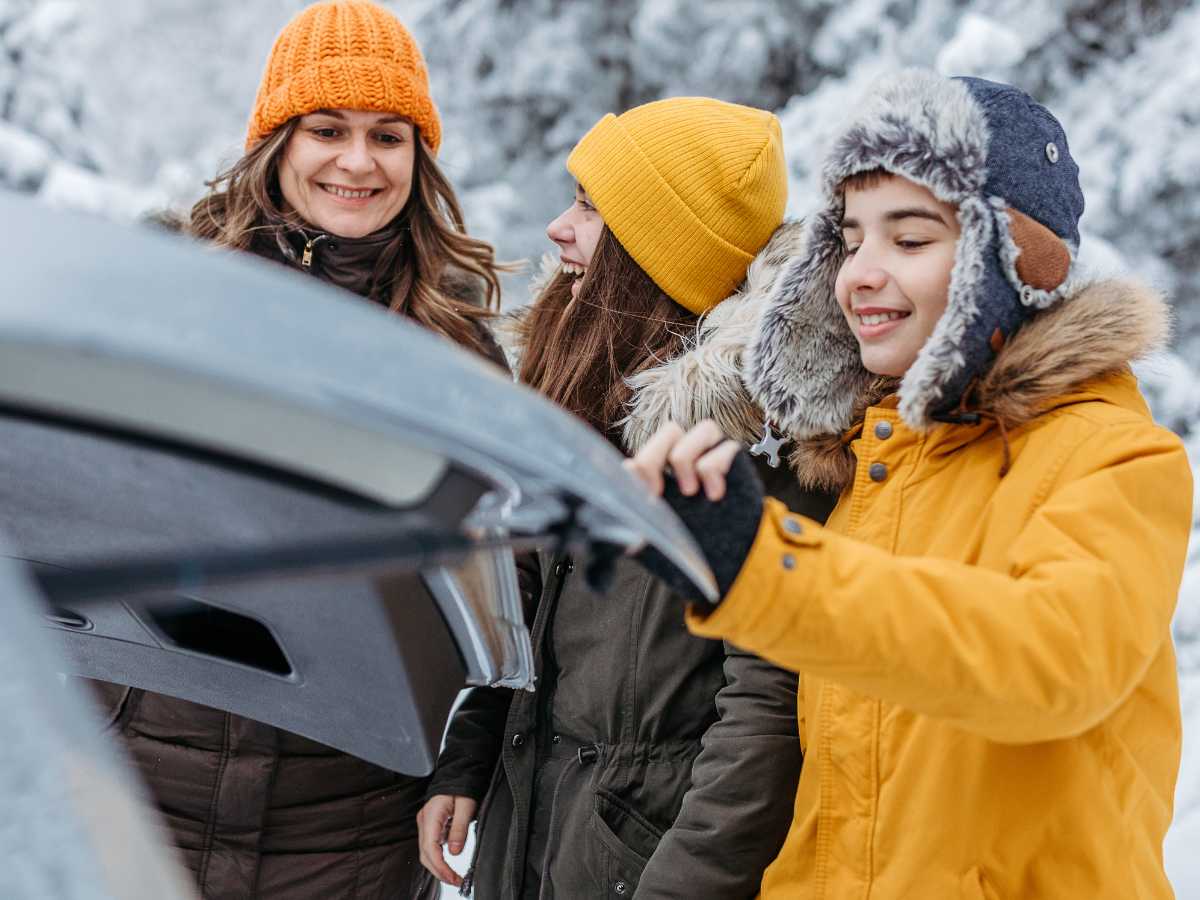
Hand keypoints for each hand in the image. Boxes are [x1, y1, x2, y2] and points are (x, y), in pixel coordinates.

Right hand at [417, 794, 477, 887]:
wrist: (457, 775)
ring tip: (454, 877)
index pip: (430, 849)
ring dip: (438, 867)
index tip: (453, 878)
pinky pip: (430, 846)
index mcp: (431, 815)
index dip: (441, 867)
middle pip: (425, 854)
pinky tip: (449, 863)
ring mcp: (425, 824)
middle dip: (439, 872)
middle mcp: (424, 821)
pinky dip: (438, 858)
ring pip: (426, 853)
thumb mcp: (466, 806)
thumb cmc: (462, 787)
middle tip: (456, 882)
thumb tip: (454, 853)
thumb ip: (459, 829)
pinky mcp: (429, 826)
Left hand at [624, 420, 764, 603]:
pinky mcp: (735, 464)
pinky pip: (726, 446)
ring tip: (691, 492)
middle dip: (657, 457)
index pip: (642, 456)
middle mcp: (685, 462)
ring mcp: (713, 459)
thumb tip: (616, 528)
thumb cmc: (691, 553)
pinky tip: (715, 495)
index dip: (636, 471)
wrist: (735, 564)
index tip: (644, 499)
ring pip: (703, 428)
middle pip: (670, 431)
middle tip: (659, 492)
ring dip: (688, 458)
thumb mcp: (657, 545)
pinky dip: (714, 468)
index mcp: (660, 478)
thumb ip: (635, 533)